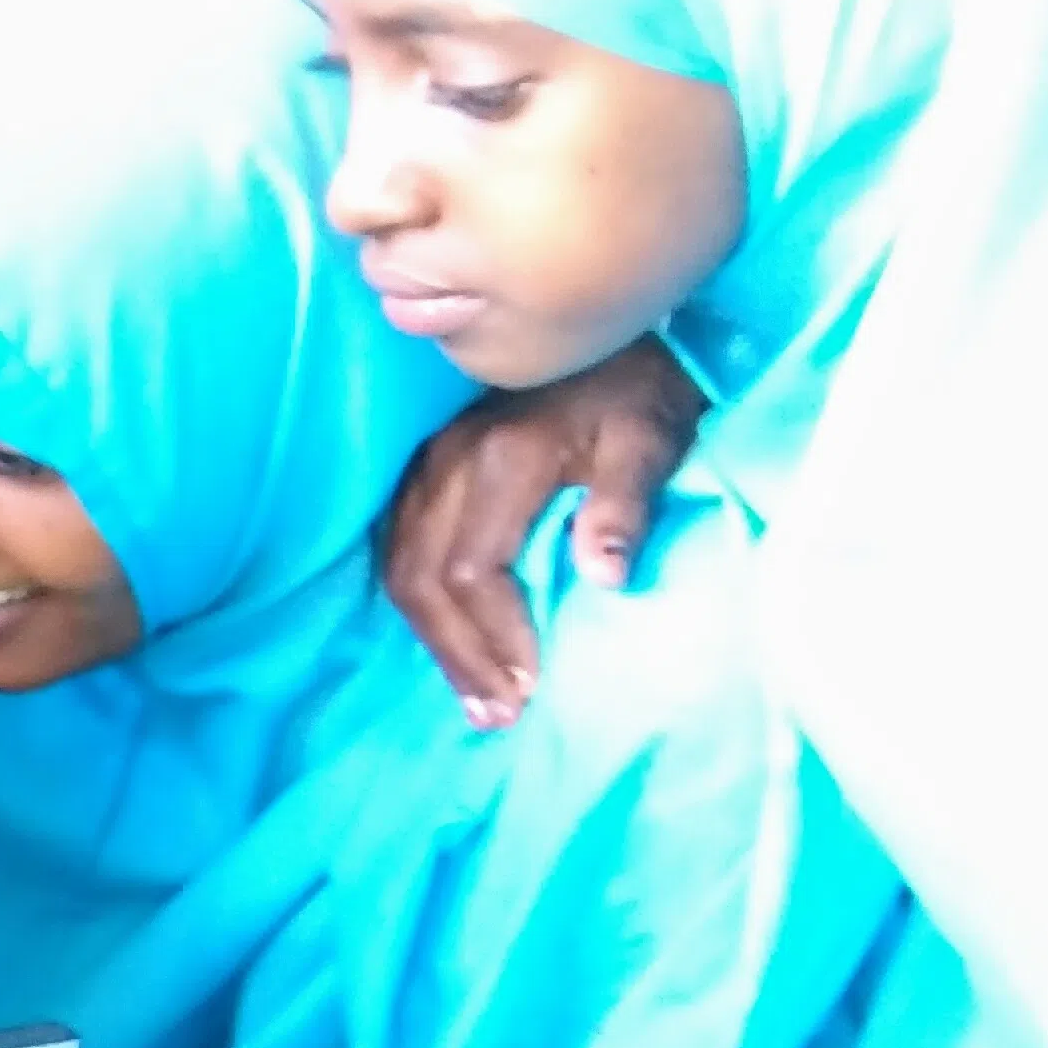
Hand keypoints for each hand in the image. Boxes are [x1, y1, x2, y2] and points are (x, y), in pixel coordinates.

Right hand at [376, 336, 697, 724]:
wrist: (604, 331)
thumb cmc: (637, 390)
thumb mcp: (650, 438)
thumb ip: (625, 504)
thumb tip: (602, 577)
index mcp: (503, 457)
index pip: (473, 570)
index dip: (495, 637)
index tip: (532, 687)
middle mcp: (447, 460)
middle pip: (422, 580)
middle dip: (458, 655)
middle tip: (497, 715)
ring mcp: (425, 462)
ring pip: (399, 567)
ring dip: (433, 639)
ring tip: (473, 695)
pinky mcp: (421, 467)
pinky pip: (397, 546)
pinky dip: (418, 603)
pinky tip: (446, 639)